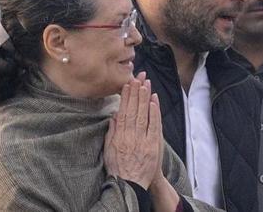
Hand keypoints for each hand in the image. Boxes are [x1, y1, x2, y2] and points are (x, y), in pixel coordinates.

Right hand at [103, 72, 162, 188]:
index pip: (122, 111)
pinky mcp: (152, 145)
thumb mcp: (109, 150)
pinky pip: (153, 125)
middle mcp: (129, 136)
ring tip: (146, 83)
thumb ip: (111, 133)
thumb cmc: (119, 169)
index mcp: (118, 136)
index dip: (125, 97)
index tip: (127, 84)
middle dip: (136, 92)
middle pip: (133, 110)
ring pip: (143, 115)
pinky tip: (154, 101)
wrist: (129, 185)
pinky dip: (154, 112)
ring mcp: (142, 140)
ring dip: (145, 98)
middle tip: (138, 77)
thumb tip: (114, 117)